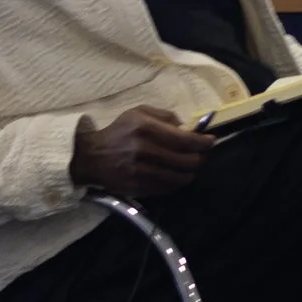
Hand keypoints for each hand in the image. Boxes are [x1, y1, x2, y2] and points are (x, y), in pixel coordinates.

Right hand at [70, 106, 214, 198]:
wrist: (91, 156)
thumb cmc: (119, 131)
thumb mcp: (138, 113)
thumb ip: (164, 116)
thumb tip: (187, 127)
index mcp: (145, 128)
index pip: (184, 139)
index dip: (202, 142)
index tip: (211, 142)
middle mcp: (144, 150)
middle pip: (186, 160)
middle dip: (200, 159)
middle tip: (202, 156)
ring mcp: (140, 171)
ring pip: (179, 177)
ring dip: (190, 173)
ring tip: (191, 168)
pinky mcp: (137, 187)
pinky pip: (166, 188)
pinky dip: (176, 183)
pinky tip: (176, 177)